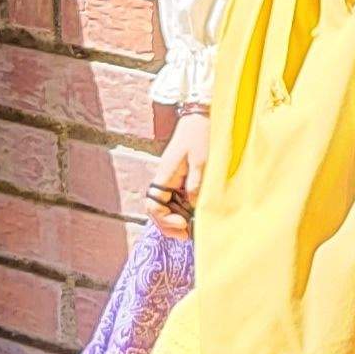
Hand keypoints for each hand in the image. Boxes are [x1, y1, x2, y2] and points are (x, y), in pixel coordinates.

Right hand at [144, 112, 206, 238]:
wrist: (201, 117)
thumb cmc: (200, 135)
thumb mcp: (201, 160)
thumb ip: (195, 183)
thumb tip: (192, 205)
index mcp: (165, 175)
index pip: (153, 205)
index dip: (164, 219)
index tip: (182, 223)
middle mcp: (164, 179)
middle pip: (156, 209)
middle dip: (168, 225)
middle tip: (186, 236)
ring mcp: (171, 179)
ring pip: (165, 206)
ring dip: (174, 220)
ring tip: (189, 230)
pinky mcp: (179, 178)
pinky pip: (175, 199)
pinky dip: (181, 210)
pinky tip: (192, 216)